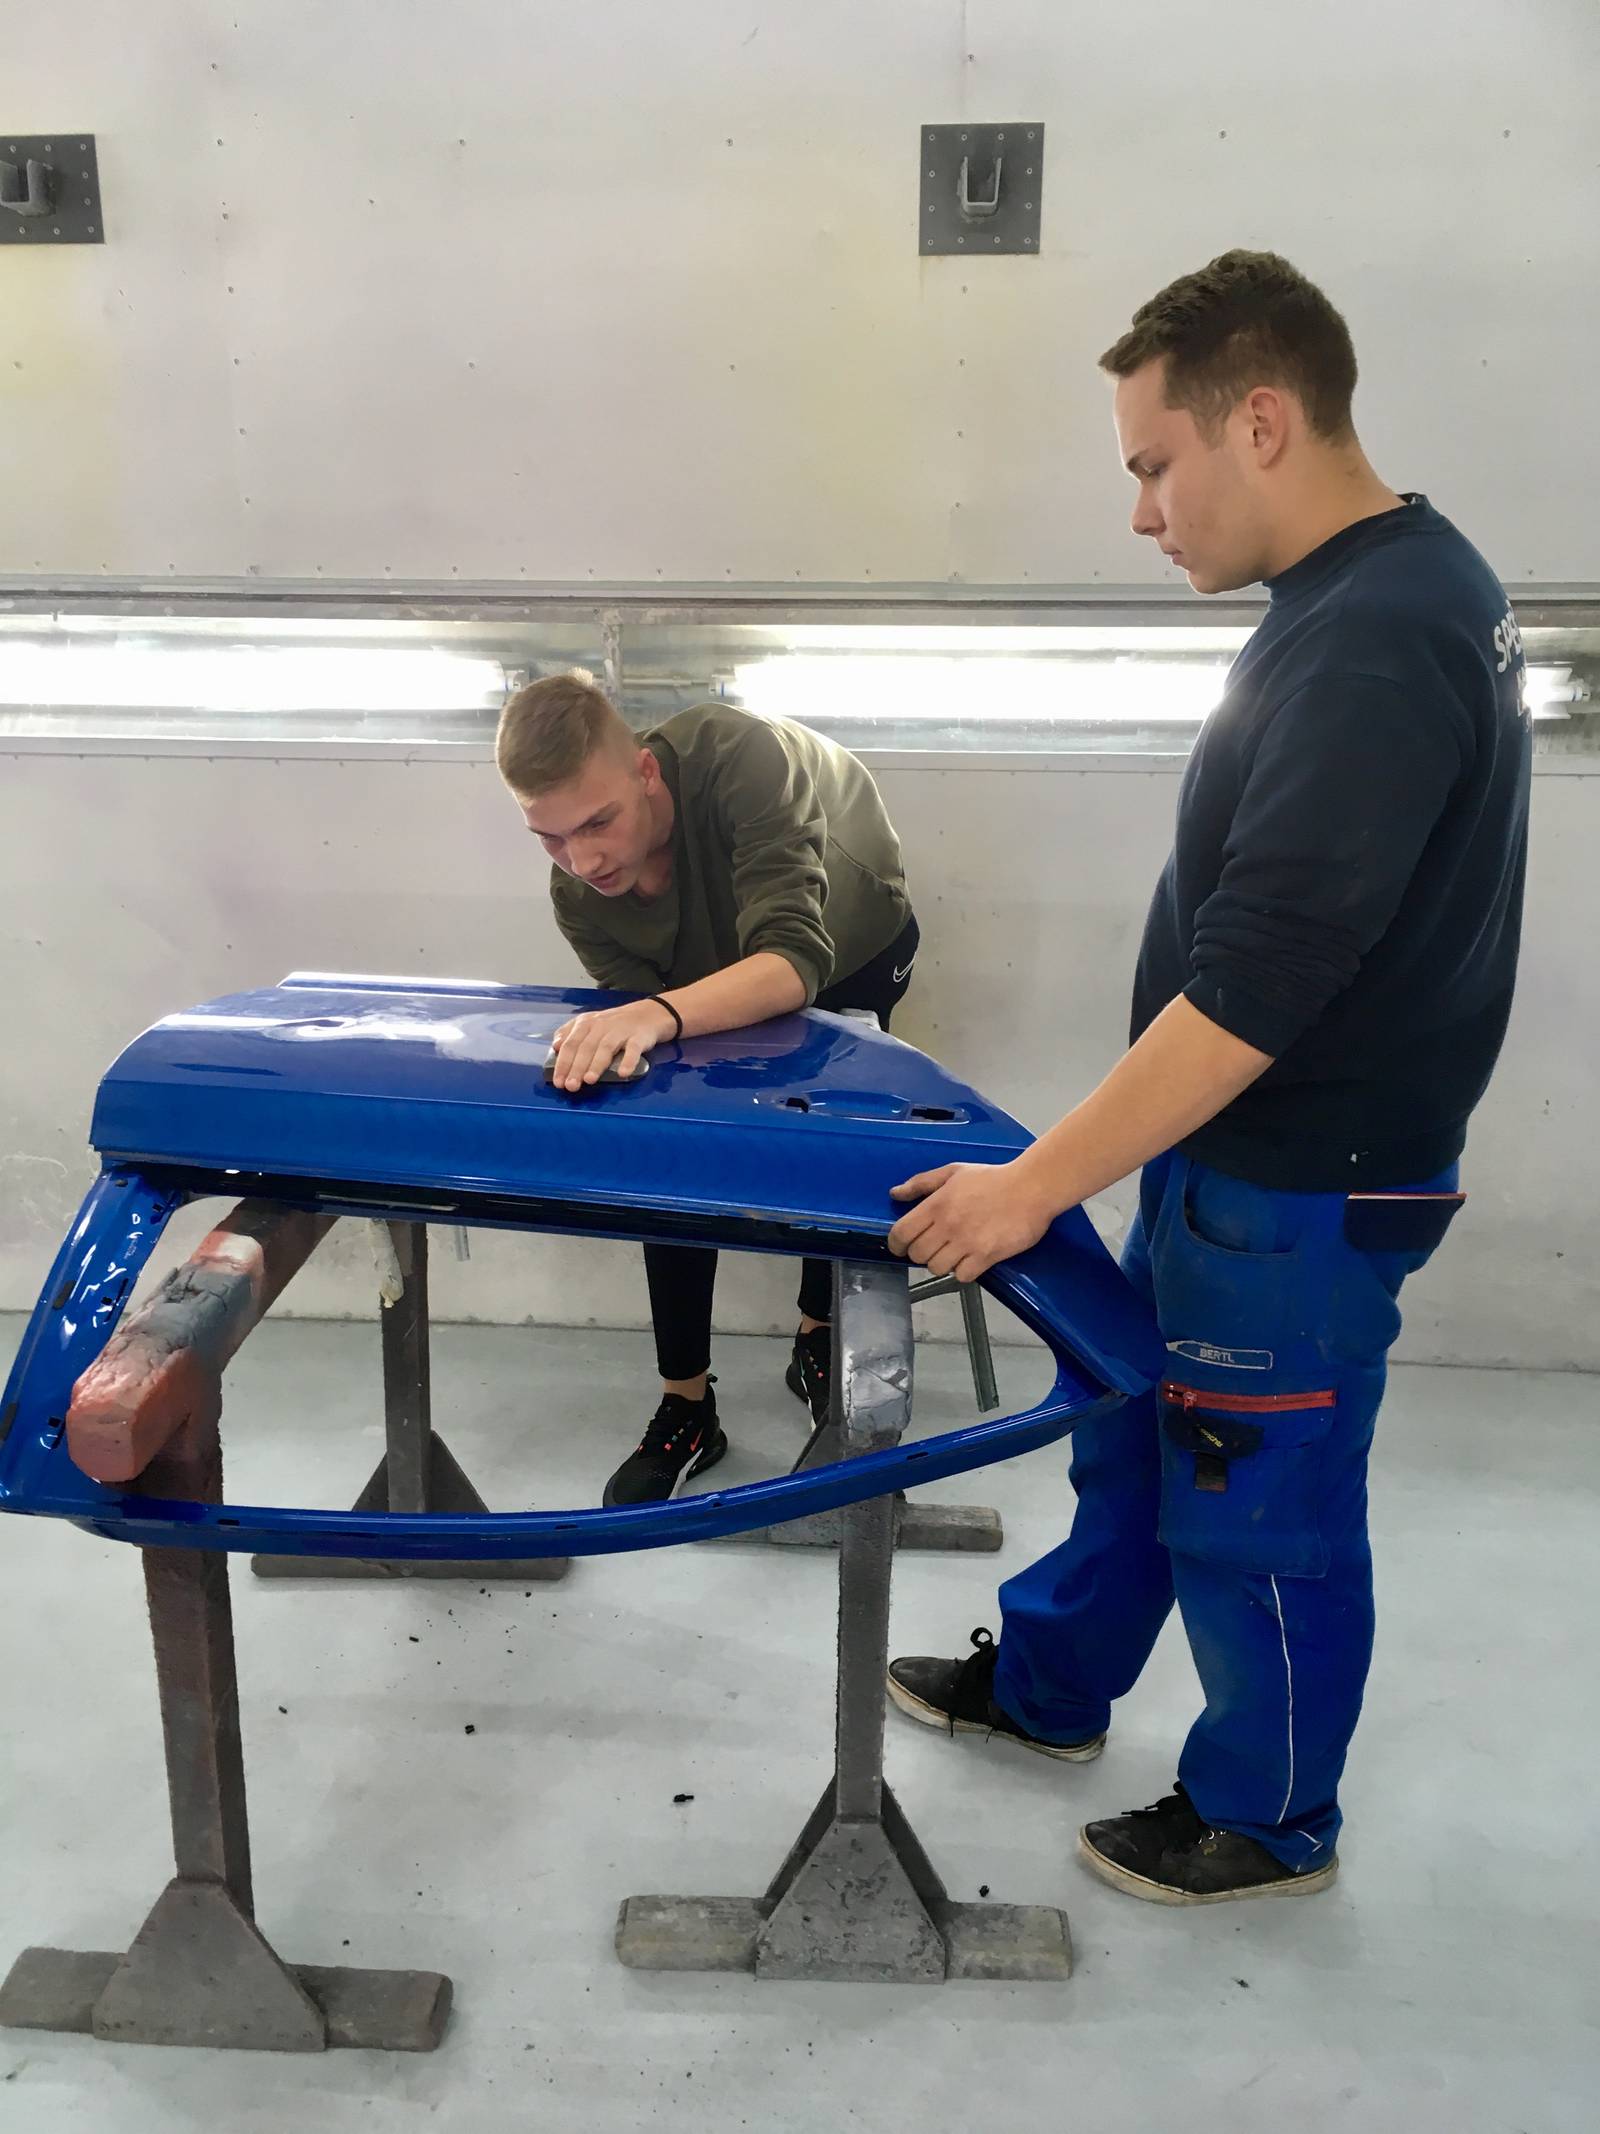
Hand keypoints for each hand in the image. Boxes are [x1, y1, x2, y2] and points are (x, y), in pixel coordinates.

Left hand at [548, 999, 676, 1091]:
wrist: (648, 1014)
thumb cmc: (614, 1025)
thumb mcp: (589, 1024)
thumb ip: (570, 1034)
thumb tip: (555, 1046)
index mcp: (586, 1023)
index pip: (570, 1044)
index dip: (563, 1063)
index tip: (558, 1081)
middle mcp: (601, 1026)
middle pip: (586, 1048)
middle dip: (576, 1068)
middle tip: (571, 1086)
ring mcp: (620, 1031)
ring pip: (605, 1048)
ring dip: (596, 1065)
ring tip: (589, 1080)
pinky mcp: (638, 1037)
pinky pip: (633, 1049)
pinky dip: (628, 1061)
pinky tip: (623, 1073)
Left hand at [886, 1159, 1054, 1282]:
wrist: (1031, 1188)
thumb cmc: (993, 1178)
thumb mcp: (953, 1172)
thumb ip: (921, 1183)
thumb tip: (895, 1193)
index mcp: (937, 1204)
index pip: (902, 1233)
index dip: (896, 1244)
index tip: (901, 1246)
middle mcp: (948, 1225)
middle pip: (917, 1254)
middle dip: (920, 1253)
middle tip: (932, 1247)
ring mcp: (967, 1242)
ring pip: (936, 1268)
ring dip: (941, 1263)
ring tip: (952, 1253)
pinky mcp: (986, 1256)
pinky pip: (962, 1276)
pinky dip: (962, 1271)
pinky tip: (969, 1260)